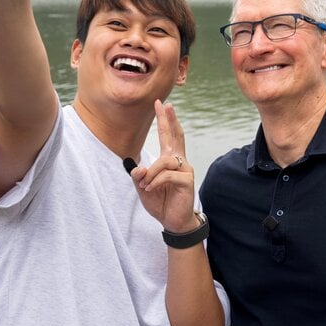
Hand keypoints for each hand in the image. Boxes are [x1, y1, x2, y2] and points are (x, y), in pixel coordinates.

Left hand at [126, 100, 196, 232]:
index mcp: (169, 160)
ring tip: (145, 185)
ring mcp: (185, 170)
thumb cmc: (161, 202)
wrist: (173, 221)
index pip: (168, 136)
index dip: (166, 120)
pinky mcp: (187, 181)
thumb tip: (138, 168)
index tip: (162, 104)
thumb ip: (139, 176)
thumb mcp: (144, 188)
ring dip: (151, 173)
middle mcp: (179, 161)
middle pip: (176, 136)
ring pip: (164, 161)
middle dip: (169, 120)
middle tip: (165, 104)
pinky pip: (167, 175)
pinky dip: (155, 182)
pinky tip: (151, 189)